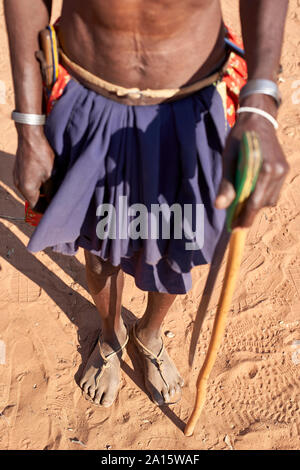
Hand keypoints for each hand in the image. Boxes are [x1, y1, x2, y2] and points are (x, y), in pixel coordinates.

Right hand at [14, 125, 54, 208]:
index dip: (47, 209)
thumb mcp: (50, 176)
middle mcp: (19, 185)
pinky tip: (45, 175)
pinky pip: (27, 182)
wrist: (29, 136)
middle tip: (57, 195)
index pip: (36, 208)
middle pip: (33, 200)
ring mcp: (17, 177)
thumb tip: (52, 202)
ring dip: (41, 190)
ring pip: (31, 190)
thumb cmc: (41, 155)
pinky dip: (36, 182)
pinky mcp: (17, 170)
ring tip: (53, 183)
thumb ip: (51, 192)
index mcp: (27, 189)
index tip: (56, 206)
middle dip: (45, 199)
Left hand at [215, 102, 288, 227]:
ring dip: (255, 205)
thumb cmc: (239, 137)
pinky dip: (261, 196)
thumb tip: (220, 206)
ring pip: (270, 200)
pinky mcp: (284, 170)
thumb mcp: (228, 159)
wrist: (258, 118)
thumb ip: (226, 184)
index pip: (255, 202)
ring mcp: (283, 171)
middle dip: (248, 214)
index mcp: (264, 168)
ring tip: (240, 203)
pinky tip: (251, 191)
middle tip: (233, 220)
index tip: (234, 229)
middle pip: (263, 204)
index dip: (245, 218)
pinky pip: (273, 192)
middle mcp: (277, 172)